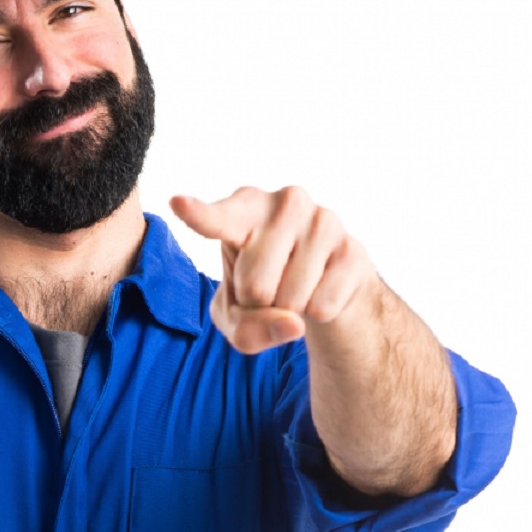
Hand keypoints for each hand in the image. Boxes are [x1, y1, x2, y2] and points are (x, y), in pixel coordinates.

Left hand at [170, 187, 374, 354]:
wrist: (324, 287)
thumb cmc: (265, 290)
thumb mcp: (237, 317)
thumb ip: (244, 329)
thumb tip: (292, 323)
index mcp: (243, 208)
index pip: (218, 218)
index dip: (199, 214)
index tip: (178, 203)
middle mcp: (285, 202)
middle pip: (254, 286)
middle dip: (259, 303)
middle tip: (270, 286)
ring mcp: (324, 221)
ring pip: (291, 300)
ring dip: (289, 310)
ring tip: (295, 287)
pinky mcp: (353, 250)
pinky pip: (322, 307)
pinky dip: (318, 314)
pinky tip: (322, 290)